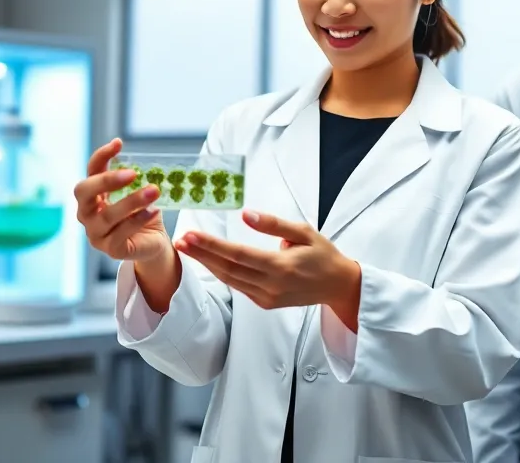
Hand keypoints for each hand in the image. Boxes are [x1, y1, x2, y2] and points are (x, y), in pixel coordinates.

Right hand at [74, 138, 171, 264]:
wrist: (153, 242)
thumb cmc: (142, 213)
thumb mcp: (137, 192)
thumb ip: (134, 178)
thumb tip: (143, 159)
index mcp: (92, 195)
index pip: (90, 171)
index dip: (101, 156)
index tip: (118, 143)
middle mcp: (87, 213)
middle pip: (84, 192)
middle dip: (106, 180)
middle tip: (132, 173)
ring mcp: (96, 234)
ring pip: (107, 215)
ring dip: (132, 201)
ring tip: (153, 190)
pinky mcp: (111, 249)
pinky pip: (121, 233)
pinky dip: (138, 220)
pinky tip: (153, 211)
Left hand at [177, 210, 362, 329]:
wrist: (338, 286)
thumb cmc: (323, 255)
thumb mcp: (304, 232)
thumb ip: (273, 224)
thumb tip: (245, 215)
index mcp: (281, 266)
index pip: (238, 255)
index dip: (212, 245)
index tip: (191, 235)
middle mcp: (271, 285)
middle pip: (228, 268)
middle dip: (201, 254)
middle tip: (181, 240)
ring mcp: (267, 297)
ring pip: (230, 279)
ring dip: (207, 264)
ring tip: (188, 249)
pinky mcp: (266, 303)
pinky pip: (239, 286)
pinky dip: (223, 273)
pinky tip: (209, 261)